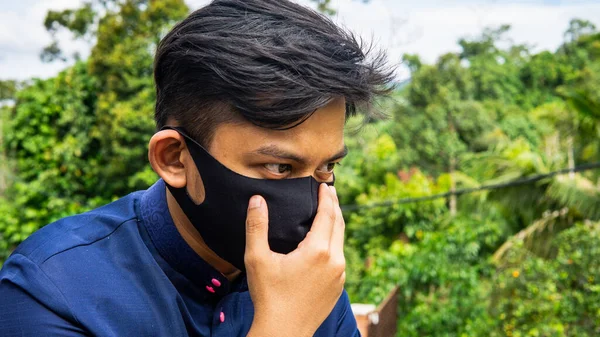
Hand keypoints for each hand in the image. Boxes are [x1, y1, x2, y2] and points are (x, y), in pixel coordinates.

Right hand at [245, 184, 345, 336]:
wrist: (283, 333)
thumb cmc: (268, 296)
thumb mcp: (257, 259)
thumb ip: (256, 226)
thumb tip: (256, 200)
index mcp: (318, 251)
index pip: (328, 214)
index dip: (327, 198)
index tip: (325, 184)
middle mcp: (335, 261)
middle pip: (339, 225)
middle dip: (334, 206)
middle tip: (329, 192)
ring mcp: (339, 276)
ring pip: (341, 242)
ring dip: (336, 225)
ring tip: (328, 213)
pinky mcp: (338, 288)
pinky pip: (339, 258)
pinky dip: (335, 244)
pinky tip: (325, 243)